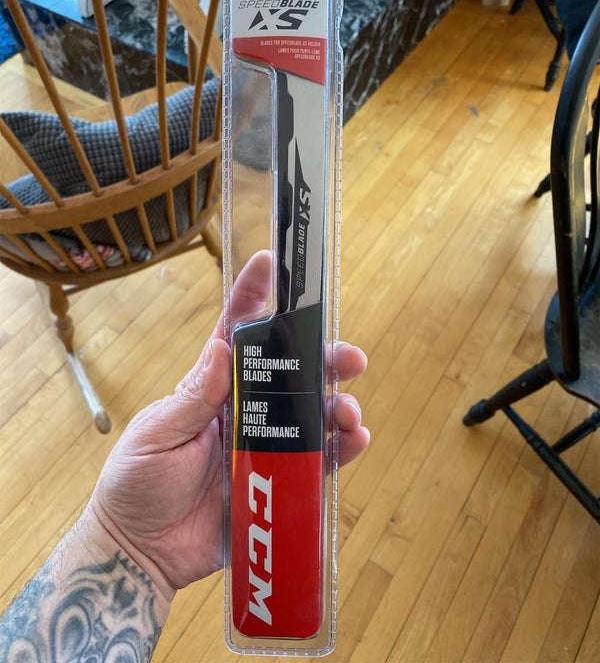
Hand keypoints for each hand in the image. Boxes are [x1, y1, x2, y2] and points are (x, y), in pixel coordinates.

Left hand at [84, 251, 368, 602]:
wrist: (141, 551)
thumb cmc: (137, 484)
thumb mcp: (158, 435)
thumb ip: (193, 398)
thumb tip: (220, 349)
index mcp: (212, 390)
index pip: (236, 336)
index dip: (253, 298)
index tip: (270, 264)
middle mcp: (244, 412)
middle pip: (291, 374)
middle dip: (324, 359)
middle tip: (350, 356)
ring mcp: (264, 447)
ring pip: (312, 416)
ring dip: (338, 407)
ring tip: (349, 412)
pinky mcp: (276, 484)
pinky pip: (315, 463)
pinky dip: (338, 451)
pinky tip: (354, 441)